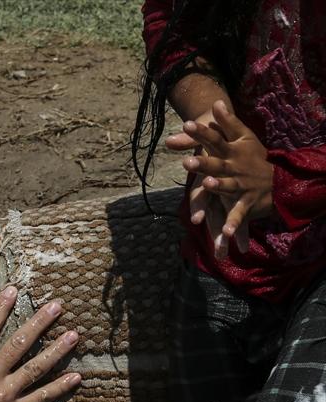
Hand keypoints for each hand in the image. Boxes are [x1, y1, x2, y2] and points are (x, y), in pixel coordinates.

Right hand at [0, 285, 80, 401]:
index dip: (0, 308)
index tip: (13, 290)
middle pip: (19, 342)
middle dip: (39, 322)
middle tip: (56, 306)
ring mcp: (6, 393)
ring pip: (36, 367)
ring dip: (57, 349)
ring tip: (74, 335)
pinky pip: (42, 396)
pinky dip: (60, 386)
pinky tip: (76, 376)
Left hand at [167, 100, 273, 257]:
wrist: (281, 180)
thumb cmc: (254, 157)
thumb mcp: (243, 137)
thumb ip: (225, 123)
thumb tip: (214, 102)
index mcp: (231, 151)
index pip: (214, 138)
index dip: (201, 132)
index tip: (186, 124)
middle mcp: (235, 167)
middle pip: (217, 163)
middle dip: (203, 162)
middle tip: (187, 161)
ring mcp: (241, 185)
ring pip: (227, 186)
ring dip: (218, 186)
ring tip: (207, 184)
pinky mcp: (247, 202)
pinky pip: (238, 213)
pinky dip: (234, 223)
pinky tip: (227, 233)